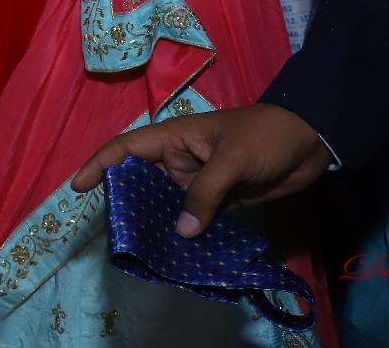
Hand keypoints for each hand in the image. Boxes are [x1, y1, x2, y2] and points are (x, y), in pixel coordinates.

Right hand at [72, 104, 332, 236]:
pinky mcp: (218, 198)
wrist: (311, 141)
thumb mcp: (234, 160)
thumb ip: (205, 193)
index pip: (127, 148)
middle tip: (111, 232)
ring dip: (154, 222)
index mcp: (175, 137)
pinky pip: (191, 216)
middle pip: (140, 181)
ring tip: (138, 248)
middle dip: (124, 203)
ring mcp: (198, 180)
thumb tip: (180, 231)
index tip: (78, 187)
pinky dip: (181, 232)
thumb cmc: (266, 137)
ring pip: (164, 202)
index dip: (100, 164)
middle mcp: (179, 159)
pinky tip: (175, 252)